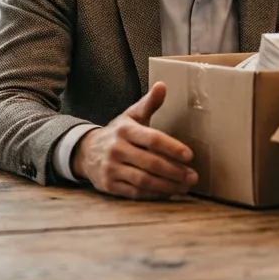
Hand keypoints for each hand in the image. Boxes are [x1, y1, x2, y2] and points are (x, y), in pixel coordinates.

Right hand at [71, 82, 196, 199]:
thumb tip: (162, 85)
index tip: (189, 155)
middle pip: (151, 163)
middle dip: (175, 171)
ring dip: (168, 185)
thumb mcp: (130, 115)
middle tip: (193, 176)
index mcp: (124, 129)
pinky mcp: (109, 185)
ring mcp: (111, 168)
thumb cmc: (117, 133)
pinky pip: (135, 192)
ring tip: (185, 186)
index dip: (172, 147)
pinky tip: (168, 192)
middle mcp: (116, 149)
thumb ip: (149, 103)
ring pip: (144, 180)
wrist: (85, 151)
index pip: (152, 139)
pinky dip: (154, 194)